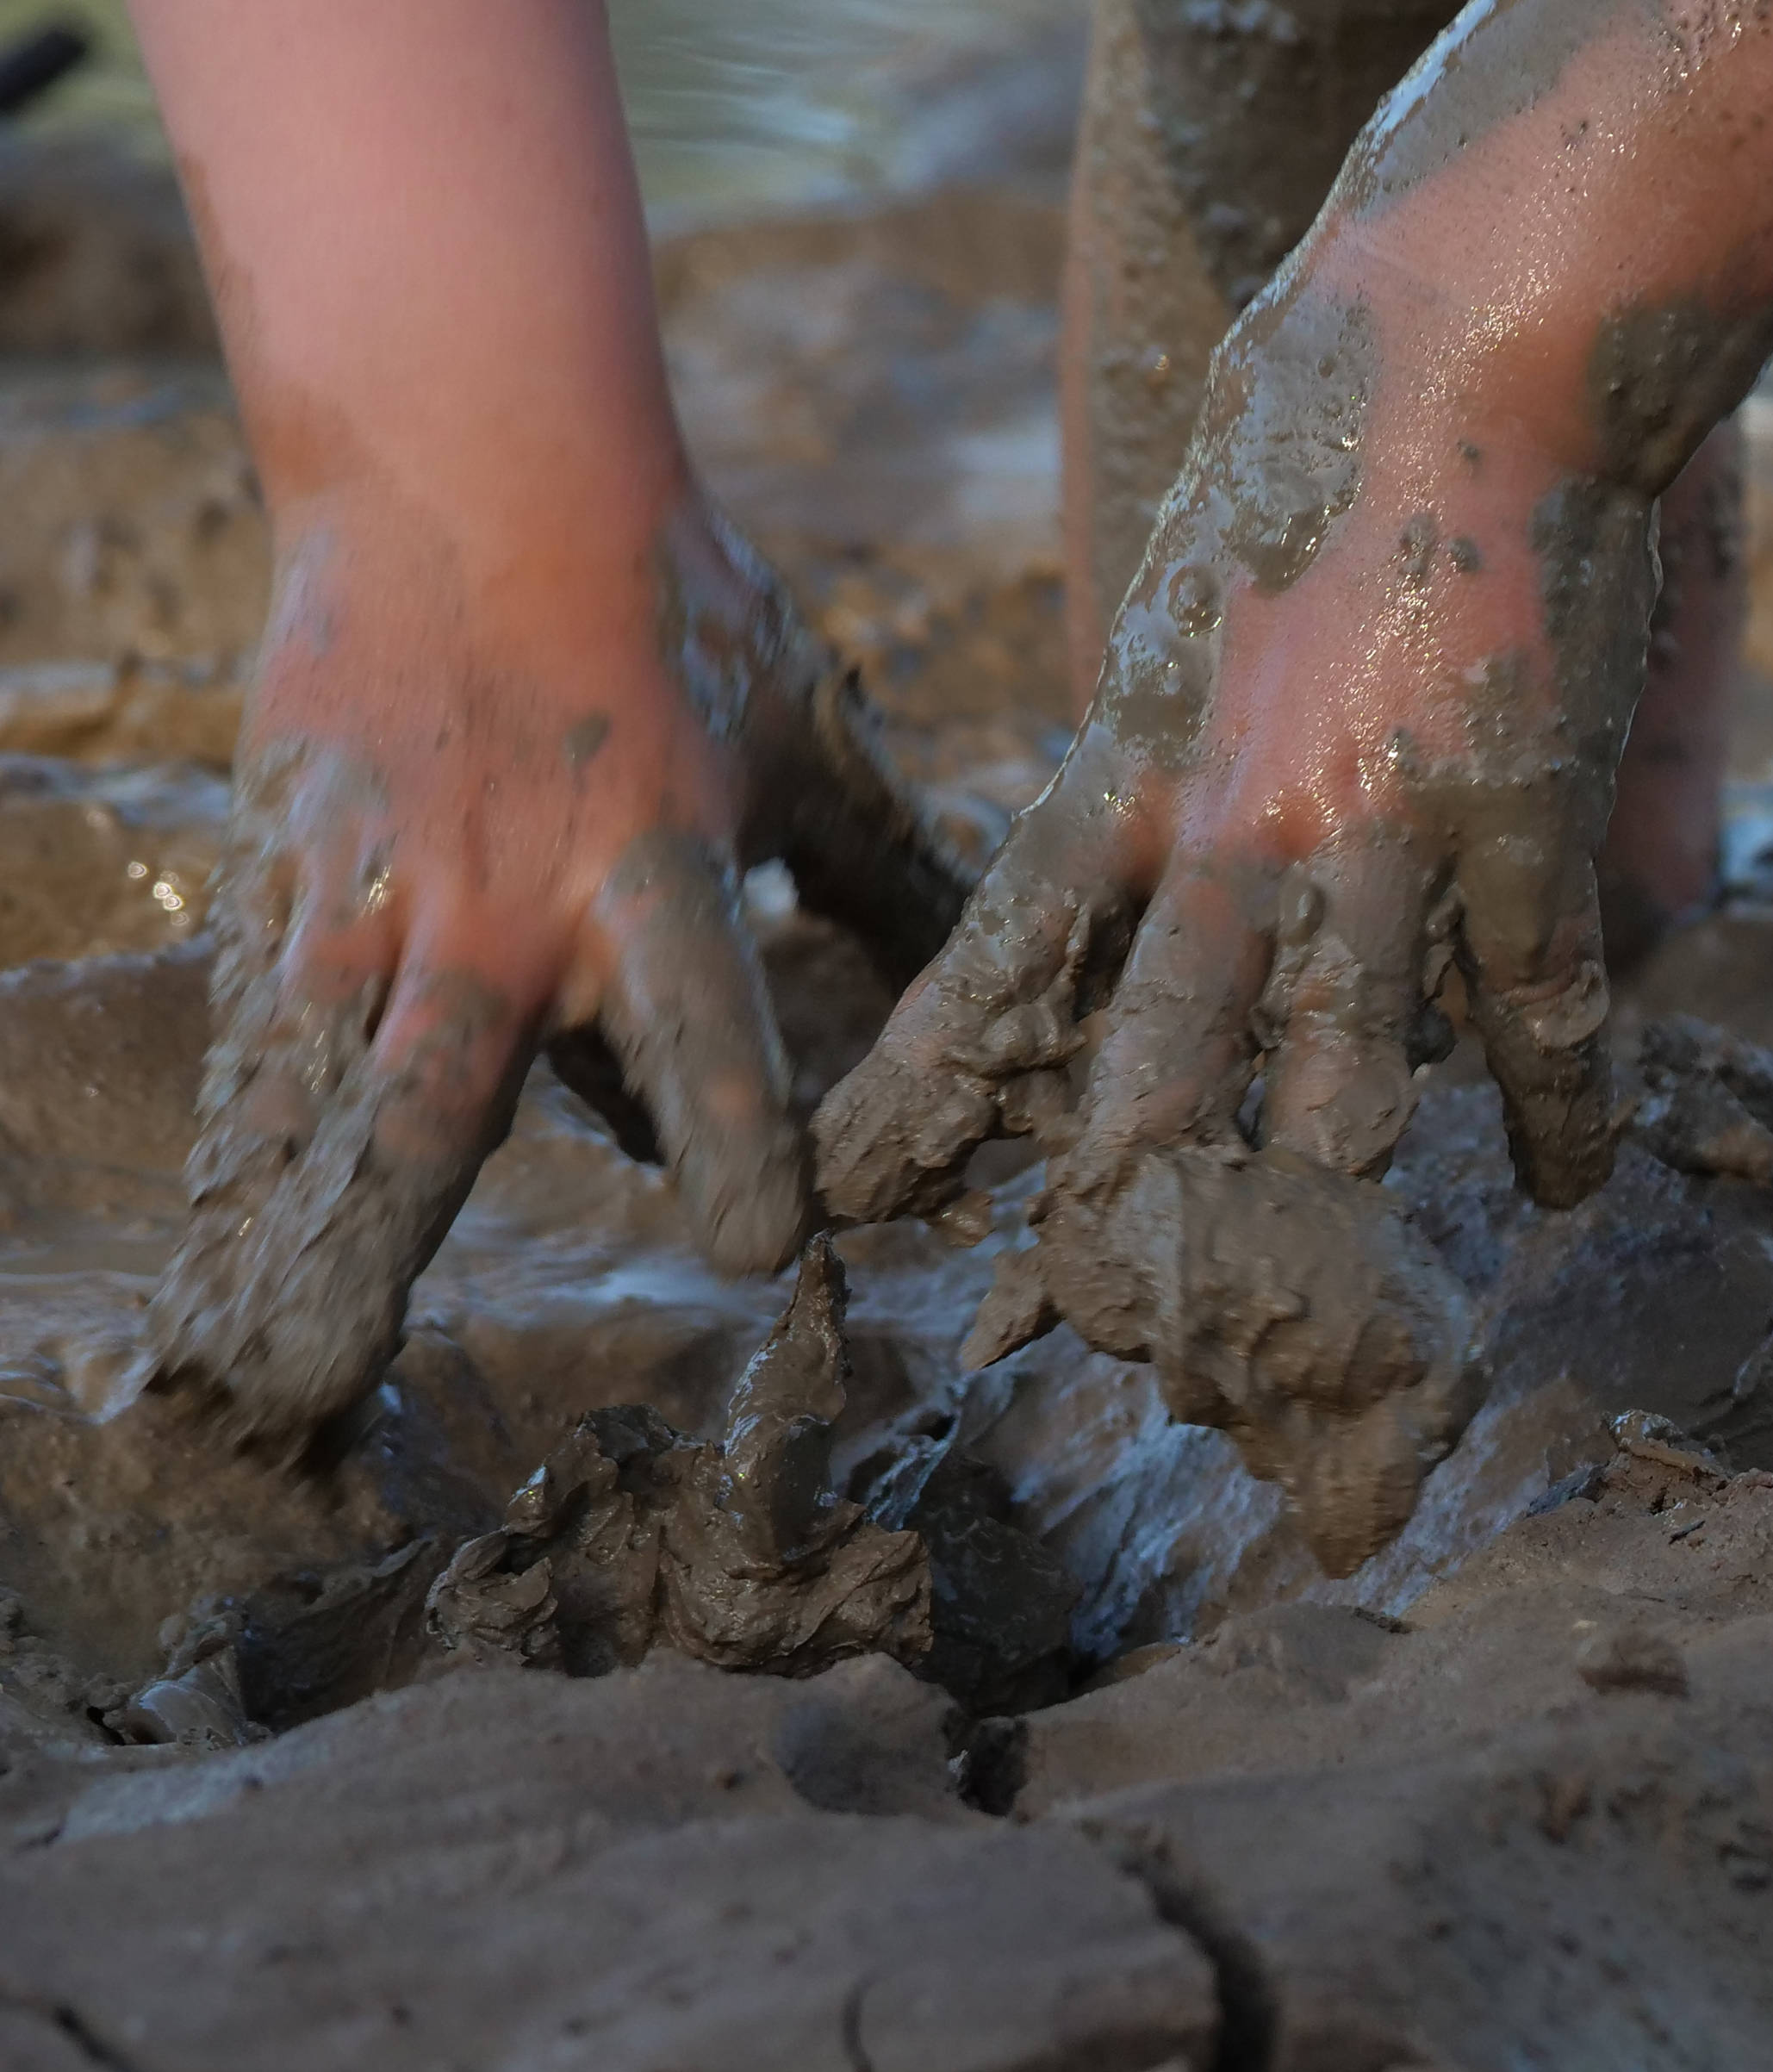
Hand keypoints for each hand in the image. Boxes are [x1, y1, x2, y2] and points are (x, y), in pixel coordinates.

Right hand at [146, 497, 963, 1441]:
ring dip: (267, 1227)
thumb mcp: (812, 736)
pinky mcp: (279, 874)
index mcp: (659, 865)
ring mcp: (370, 894)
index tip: (761, 1250)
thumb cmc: (677, 610)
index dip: (733, 1129)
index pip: (707, 1021)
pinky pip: (252, 1033)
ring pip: (306, 1089)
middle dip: (375, 1237)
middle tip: (327, 1375)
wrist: (468, 460)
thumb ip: (896, 880)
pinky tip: (208, 1261)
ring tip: (228, 1368)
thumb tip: (1028, 984)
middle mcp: (499, 902)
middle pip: (431, 1095)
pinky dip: (235, 1145)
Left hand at [815, 274, 1638, 1567]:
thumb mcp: (1176, 618)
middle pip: (1155, 1056)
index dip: (924, 1097)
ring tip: (1326, 1290)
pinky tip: (1564, 1187)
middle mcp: (1233, 825)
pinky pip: (1540, 1009)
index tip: (847, 1204)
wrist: (1464, 351)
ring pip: (1347, 1061)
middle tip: (1087, 1316)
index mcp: (1127, 768)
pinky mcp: (1521, 824)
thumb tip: (1152, 870)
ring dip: (1334, 1175)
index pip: (995, 969)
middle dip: (1119, 1199)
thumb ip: (1160, 758)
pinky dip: (1559, 1110)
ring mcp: (1382, 834)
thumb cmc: (1312, 457)